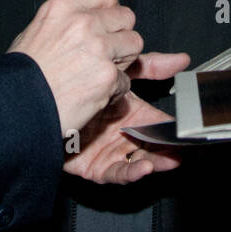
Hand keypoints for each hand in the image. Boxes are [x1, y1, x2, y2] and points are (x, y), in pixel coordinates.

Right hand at [9, 0, 142, 134]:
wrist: (15, 107)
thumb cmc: (21, 75)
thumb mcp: (36, 31)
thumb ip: (68, 21)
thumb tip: (92, 16)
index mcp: (64, 7)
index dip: (110, 9)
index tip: (108, 20)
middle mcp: (84, 23)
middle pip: (127, 17)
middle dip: (120, 35)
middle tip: (106, 52)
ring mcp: (99, 50)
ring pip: (134, 46)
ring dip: (121, 62)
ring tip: (96, 74)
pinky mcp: (107, 77)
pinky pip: (125, 81)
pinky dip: (113, 91)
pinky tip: (90, 94)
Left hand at [63, 53, 189, 184]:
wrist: (40, 103)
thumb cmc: (76, 86)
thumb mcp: (116, 74)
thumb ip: (148, 67)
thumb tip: (182, 59)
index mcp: (132, 114)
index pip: (160, 122)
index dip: (175, 126)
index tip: (190, 129)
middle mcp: (125, 134)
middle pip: (154, 144)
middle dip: (170, 146)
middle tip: (184, 147)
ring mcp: (112, 151)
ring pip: (141, 160)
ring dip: (157, 161)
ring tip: (169, 160)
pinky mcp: (97, 167)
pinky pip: (117, 172)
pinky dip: (132, 172)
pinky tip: (142, 167)